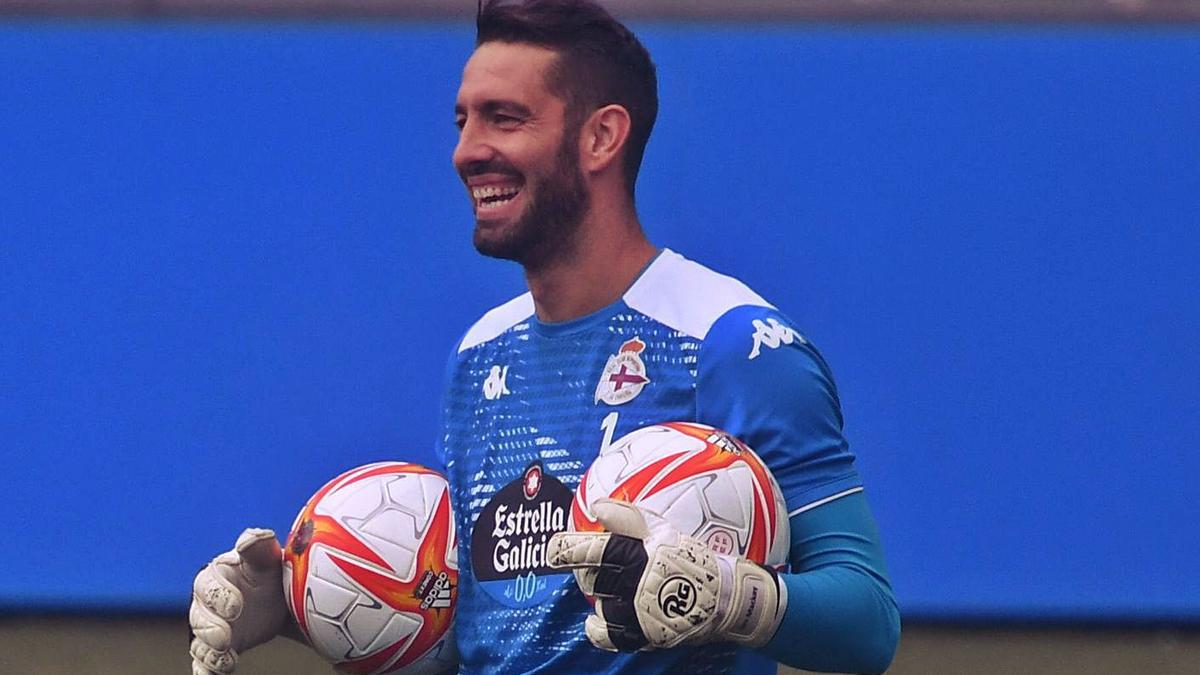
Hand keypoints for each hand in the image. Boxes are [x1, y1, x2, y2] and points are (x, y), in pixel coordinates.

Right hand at [189, 528, 288, 673]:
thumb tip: (254, 537)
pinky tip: (218, 672)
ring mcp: (210, 629)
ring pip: (200, 643)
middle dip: (210, 629)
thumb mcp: (267, 557)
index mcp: (215, 576)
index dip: (219, 596)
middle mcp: (206, 604)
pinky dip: (207, 669)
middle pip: (199, 618)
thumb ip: (259, 546)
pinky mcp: (216, 650)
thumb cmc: (268, 572)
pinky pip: (205, 663)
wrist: (280, 598)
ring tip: (225, 659)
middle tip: (224, 638)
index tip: (236, 606)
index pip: (208, 586)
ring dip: (210, 653)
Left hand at [546, 499, 786, 651]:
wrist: (723, 596)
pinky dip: (597, 628)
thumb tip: (595, 506)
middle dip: (587, 570)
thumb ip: (625, 515)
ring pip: (599, 603)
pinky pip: (606, 635)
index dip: (563, 549)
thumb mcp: (662, 529)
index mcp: (631, 554)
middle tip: (600, 565)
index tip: (552, 547)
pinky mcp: (642, 634)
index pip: (585, 551)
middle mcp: (629, 583)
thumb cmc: (691, 556)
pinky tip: (597, 620)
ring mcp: (634, 612)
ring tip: (619, 587)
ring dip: (602, 595)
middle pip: (588, 578)